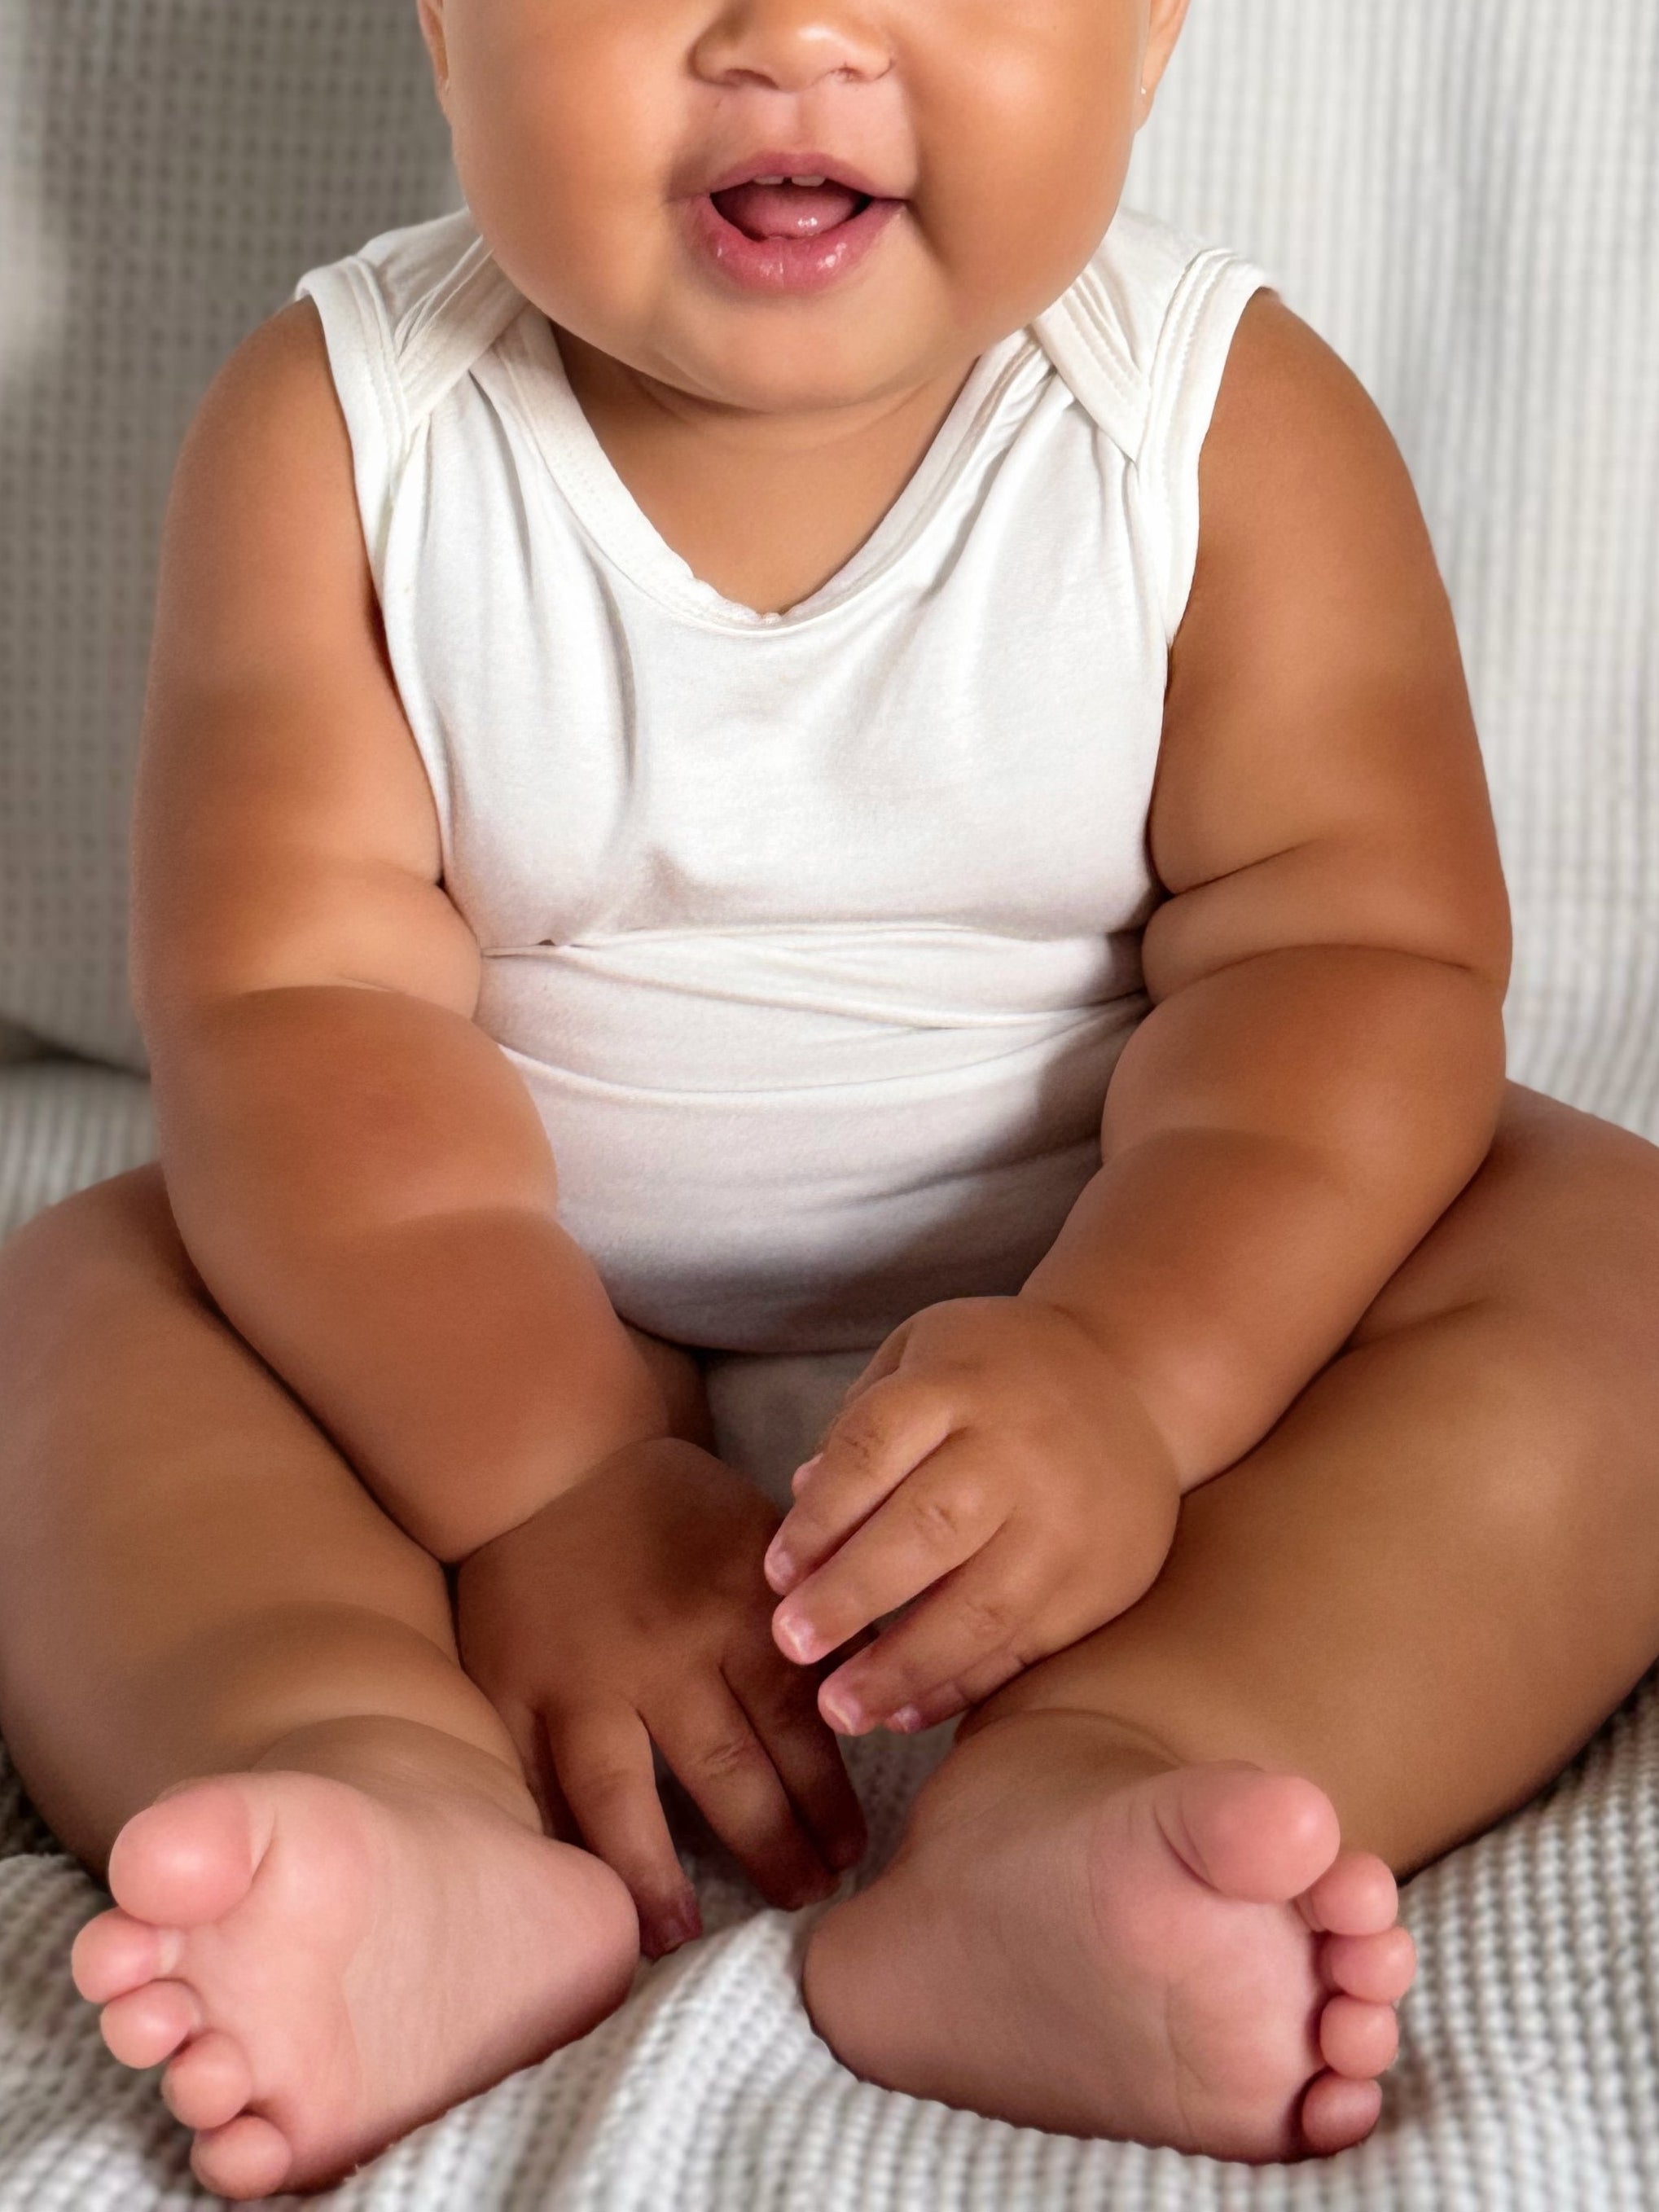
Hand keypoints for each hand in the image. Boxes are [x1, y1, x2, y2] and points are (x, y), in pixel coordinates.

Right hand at [454, 1436, 865, 1955]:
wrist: (552, 1458)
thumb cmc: (673, 1507)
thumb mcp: (764, 1537)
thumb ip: (810, 1617)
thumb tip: (878, 1692)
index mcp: (736, 1611)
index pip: (798, 1725)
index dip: (828, 1800)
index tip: (854, 1853)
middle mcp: (661, 1654)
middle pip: (726, 1775)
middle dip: (772, 1850)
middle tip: (804, 1900)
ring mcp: (578, 1680)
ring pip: (621, 1799)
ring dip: (655, 1879)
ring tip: (680, 1937)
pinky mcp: (511, 1690)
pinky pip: (534, 1783)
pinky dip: (558, 1844)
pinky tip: (580, 1898)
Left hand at [764, 1298, 1180, 1734]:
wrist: (1135, 1383)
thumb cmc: (997, 1373)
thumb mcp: (921, 1357)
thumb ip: (860, 1429)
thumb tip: (801, 1500)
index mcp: (960, 1385)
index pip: (876, 1446)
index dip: (821, 1515)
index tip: (774, 1574)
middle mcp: (1018, 1451)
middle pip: (929, 1528)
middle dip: (853, 1594)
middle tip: (791, 1646)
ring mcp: (1067, 1520)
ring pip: (982, 1604)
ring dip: (904, 1664)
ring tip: (840, 1709)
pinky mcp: (1103, 1579)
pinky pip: (1026, 1644)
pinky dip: (964, 1684)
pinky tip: (907, 1712)